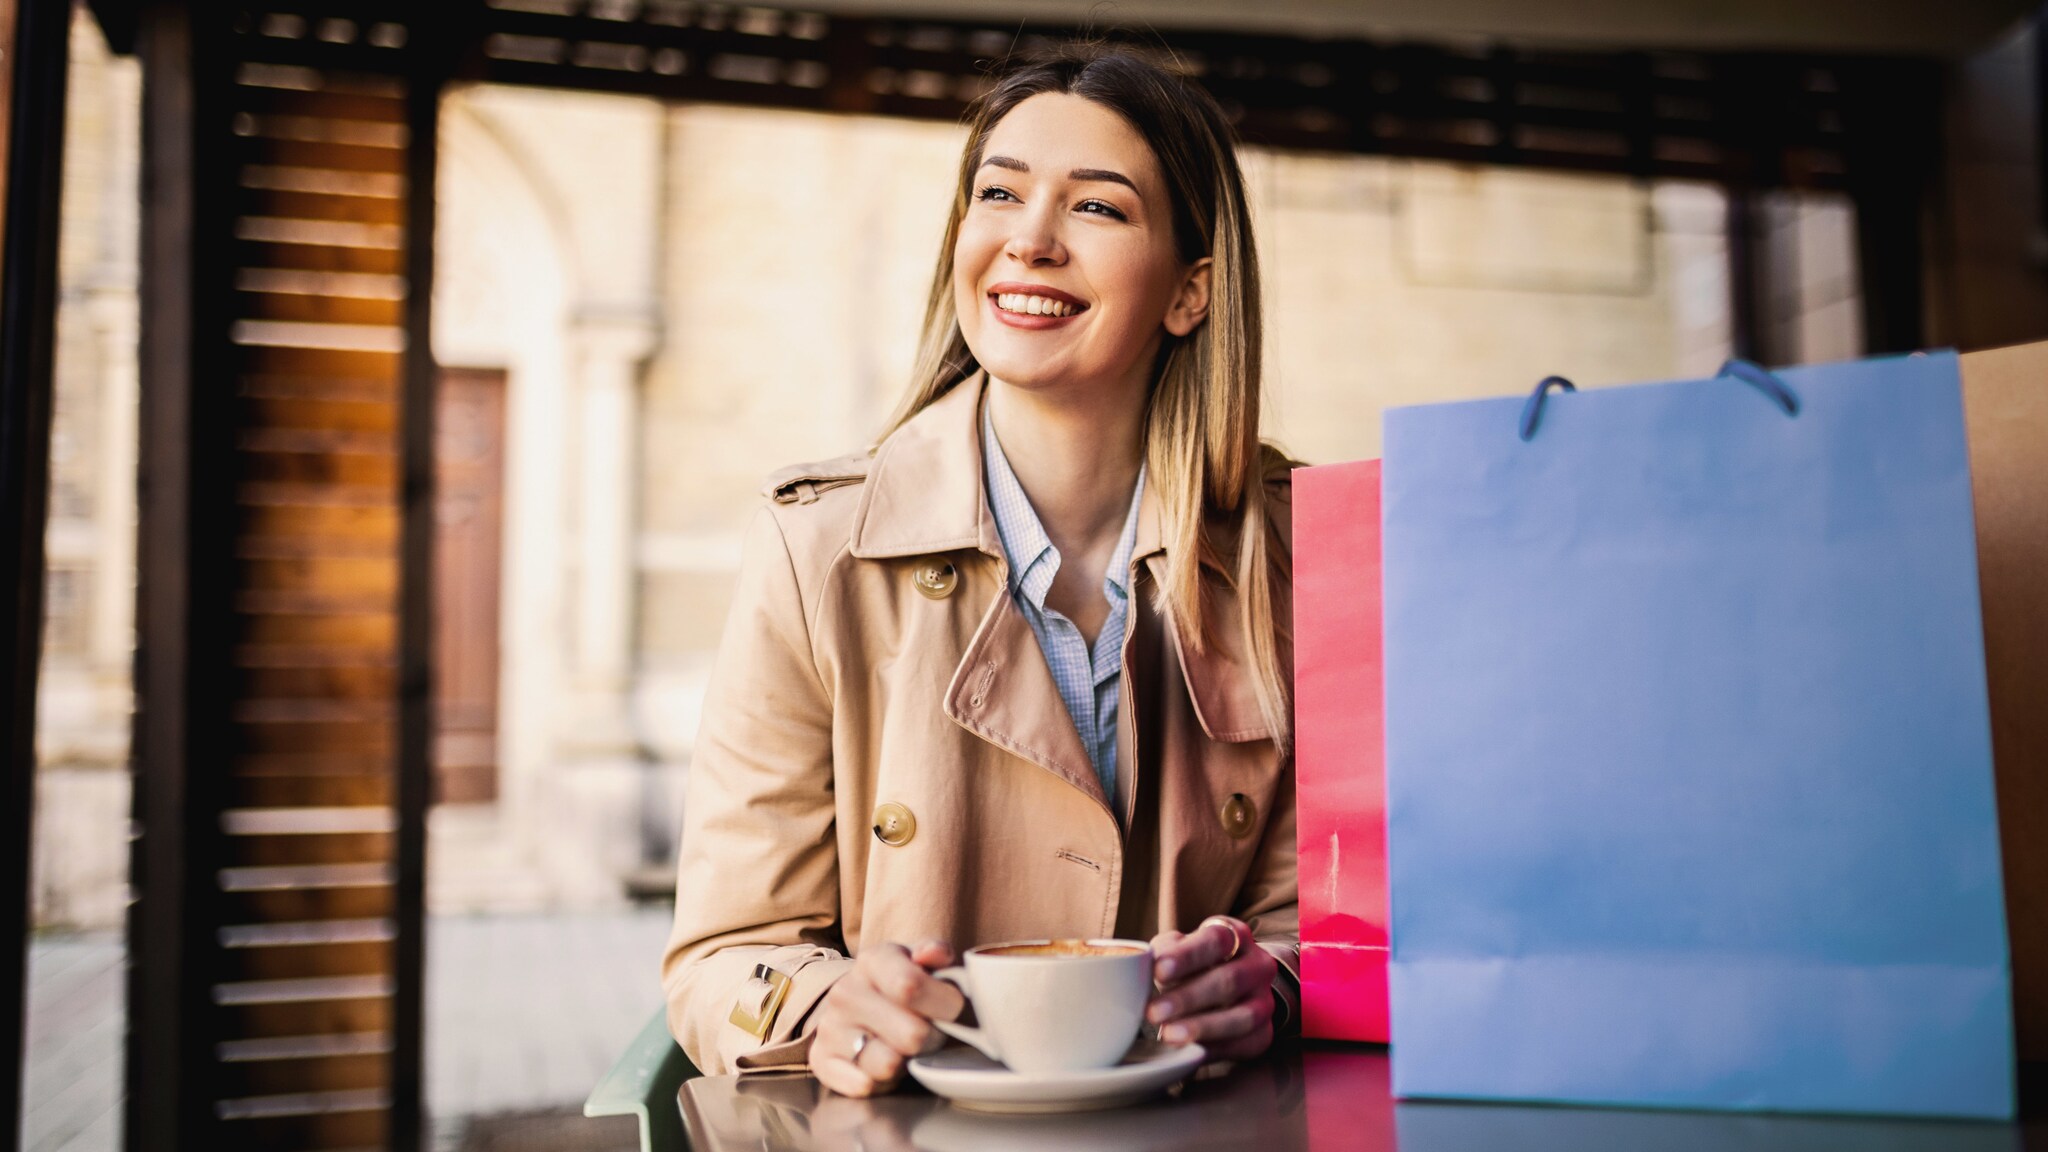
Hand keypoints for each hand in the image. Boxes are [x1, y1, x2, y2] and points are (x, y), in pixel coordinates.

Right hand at [811, 940, 964, 1096]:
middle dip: (932, 1039)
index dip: (946, 1004)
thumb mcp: (925, 963)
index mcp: (873, 960)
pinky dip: (883, 1082)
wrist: (864, 1006)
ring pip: (888, 1065)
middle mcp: (845, 992)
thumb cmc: (905, 986)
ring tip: (905, 1047)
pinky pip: (864, 1086)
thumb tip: (934, 953)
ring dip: (906, 1063)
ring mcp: (830, 1027)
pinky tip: (885, 1065)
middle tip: (929, 1030)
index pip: (911, 987)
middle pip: (911, 1034)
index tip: (954, 1008)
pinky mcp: (822, 1060)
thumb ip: (937, 954)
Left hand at [1146, 916, 1279, 1062]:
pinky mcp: (1264, 1033)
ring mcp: (1265, 1000)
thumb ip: (1163, 953)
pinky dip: (1215, 1049)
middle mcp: (1258, 965)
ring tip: (1168, 1034)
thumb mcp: (1177, 951)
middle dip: (1188, 997)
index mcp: (1235, 935)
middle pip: (1229, 979)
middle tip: (1153, 1012)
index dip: (1187, 956)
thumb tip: (1144, 965)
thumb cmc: (1194, 965)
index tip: (1159, 971)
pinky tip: (1190, 1051)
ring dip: (1203, 1027)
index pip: (1216, 939)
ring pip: (1242, 1016)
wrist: (1228, 992)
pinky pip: (1244, 1044)